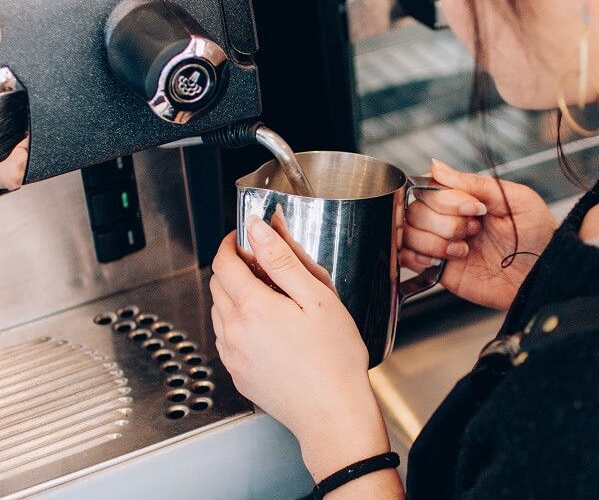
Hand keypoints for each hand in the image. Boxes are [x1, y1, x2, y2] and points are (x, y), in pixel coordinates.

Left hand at [210, 220, 393, 483]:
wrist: (333, 415)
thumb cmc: (335, 360)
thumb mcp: (317, 298)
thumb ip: (282, 260)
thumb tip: (257, 230)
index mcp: (253, 307)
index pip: (224, 262)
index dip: (230, 243)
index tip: (242, 237)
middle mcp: (234, 331)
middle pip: (217, 284)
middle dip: (233, 266)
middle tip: (262, 263)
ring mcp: (232, 356)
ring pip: (219, 311)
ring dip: (234, 294)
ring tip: (270, 296)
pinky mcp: (238, 374)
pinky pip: (226, 337)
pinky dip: (238, 322)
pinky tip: (268, 327)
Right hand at [401, 159, 557, 310]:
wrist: (546, 274)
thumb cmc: (537, 234)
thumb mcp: (512, 197)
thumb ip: (473, 182)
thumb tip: (435, 165)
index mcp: (465, 198)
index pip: (429, 188)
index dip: (445, 199)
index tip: (473, 208)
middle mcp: (449, 218)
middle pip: (415, 210)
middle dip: (445, 222)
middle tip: (474, 231)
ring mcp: (442, 243)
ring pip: (409, 233)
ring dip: (434, 241)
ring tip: (463, 250)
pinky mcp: (439, 270)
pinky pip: (407, 258)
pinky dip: (416, 257)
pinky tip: (440, 260)